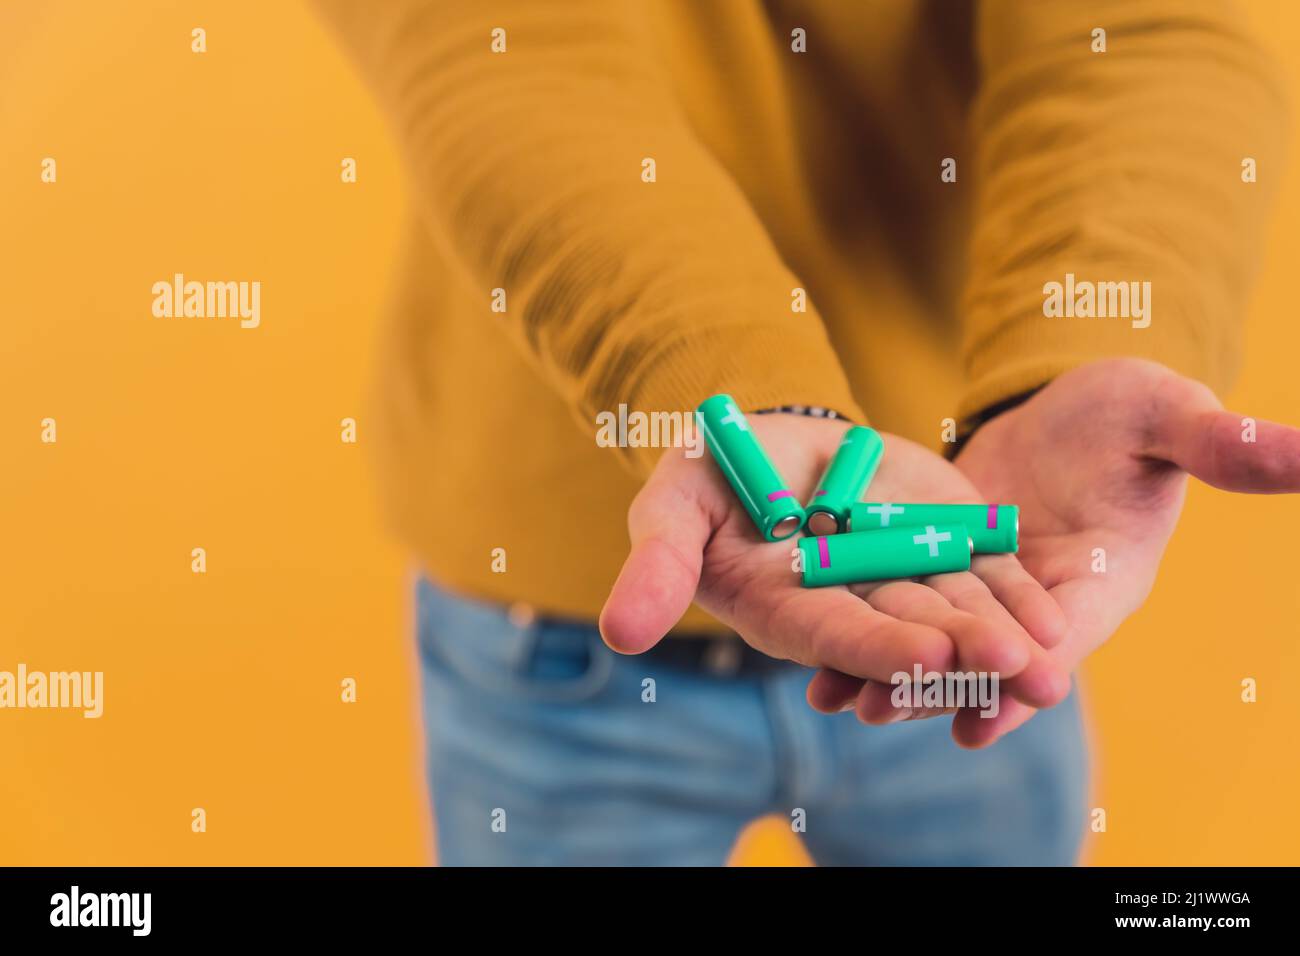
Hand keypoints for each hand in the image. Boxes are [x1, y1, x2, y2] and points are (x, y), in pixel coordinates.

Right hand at [599, 413, 1070, 713]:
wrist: (771, 439)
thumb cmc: (709, 475)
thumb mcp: (674, 505)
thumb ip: (656, 565)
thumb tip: (620, 634)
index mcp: (786, 607)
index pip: (834, 634)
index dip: (877, 646)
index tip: (926, 656)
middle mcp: (850, 605)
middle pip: (909, 631)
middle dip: (962, 651)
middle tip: (1014, 666)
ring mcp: (902, 576)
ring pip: (958, 609)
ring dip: (1004, 636)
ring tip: (1049, 659)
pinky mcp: (941, 541)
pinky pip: (984, 569)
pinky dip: (1017, 593)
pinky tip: (1058, 617)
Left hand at [819, 358, 1299, 747]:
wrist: (1070, 402)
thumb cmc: (1130, 409)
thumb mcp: (1165, 416)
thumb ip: (1215, 444)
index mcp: (1102, 582)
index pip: (1062, 639)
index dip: (1025, 675)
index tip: (985, 715)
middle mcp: (1041, 601)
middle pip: (988, 654)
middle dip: (940, 685)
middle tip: (884, 710)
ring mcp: (989, 590)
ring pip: (940, 640)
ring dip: (893, 667)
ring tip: (836, 695)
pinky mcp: (945, 570)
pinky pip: (907, 606)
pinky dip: (869, 627)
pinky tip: (816, 653)